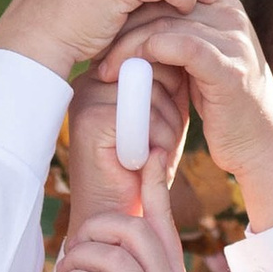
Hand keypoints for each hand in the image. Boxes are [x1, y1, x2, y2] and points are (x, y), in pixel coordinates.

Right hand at [67, 63, 187, 227]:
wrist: (113, 216)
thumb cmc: (140, 169)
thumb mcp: (160, 119)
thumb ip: (169, 87)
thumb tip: (185, 56)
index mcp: (104, 75)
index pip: (152, 57)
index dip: (174, 88)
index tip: (168, 123)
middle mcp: (91, 81)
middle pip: (155, 70)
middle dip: (173, 108)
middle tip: (163, 143)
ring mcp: (87, 98)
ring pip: (154, 94)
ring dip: (168, 130)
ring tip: (153, 156)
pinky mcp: (91, 120)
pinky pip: (144, 117)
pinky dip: (157, 142)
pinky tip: (145, 162)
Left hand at [101, 0, 272, 233]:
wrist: (262, 144)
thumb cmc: (221, 105)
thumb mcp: (196, 62)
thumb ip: (174, 37)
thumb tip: (124, 21)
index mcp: (220, 5)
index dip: (130, 5)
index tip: (101, 29)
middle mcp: (230, 14)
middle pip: (163, 2)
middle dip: (123, 25)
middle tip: (95, 51)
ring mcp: (233, 40)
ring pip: (166, 24)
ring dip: (128, 46)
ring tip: (104, 69)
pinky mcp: (230, 69)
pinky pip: (182, 48)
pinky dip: (148, 57)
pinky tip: (126, 76)